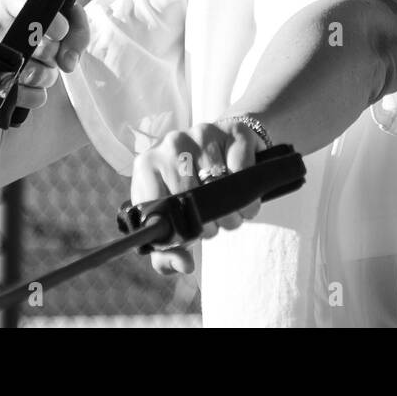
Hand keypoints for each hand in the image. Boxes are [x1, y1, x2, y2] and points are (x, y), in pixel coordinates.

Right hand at [0, 0, 89, 112]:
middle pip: (38, 45)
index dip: (51, 20)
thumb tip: (68, 61)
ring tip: (42, 68)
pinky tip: (31, 85)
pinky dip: (34, 95)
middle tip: (51, 52)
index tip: (62, 32)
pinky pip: (21, 95)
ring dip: (47, 75)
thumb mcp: (61, 21)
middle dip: (54, 54)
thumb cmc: (36, 33)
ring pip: (31, 73)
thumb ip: (77, 31)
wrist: (0, 57)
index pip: (28, 2)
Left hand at [130, 120, 263, 274]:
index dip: (181, 229)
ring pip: (221, 186)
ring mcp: (202, 133)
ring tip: (230, 212)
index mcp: (147, 165)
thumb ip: (167, 253)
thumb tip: (184, 265)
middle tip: (215, 225)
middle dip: (210, 223)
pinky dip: (249, 195)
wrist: (222, 145)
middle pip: (194, 197)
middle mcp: (171, 143)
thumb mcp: (173, 218)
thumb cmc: (190, 188)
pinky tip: (244, 197)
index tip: (192, 237)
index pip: (162, 206)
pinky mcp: (234, 130)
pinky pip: (243, 171)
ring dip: (232, 212)